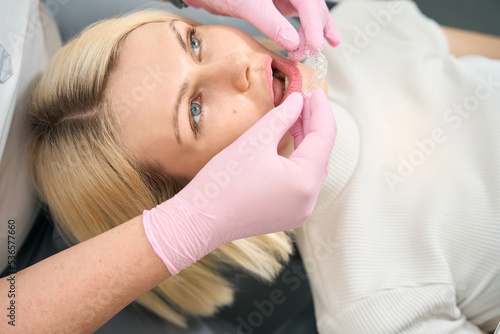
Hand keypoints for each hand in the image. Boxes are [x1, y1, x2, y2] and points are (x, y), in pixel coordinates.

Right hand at [143, 89, 335, 274]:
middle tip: (302, 100)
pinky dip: (298, 160)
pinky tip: (289, 142)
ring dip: (306, 142)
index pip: (324, 138)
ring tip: (295, 116)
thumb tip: (297, 101)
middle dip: (313, 125)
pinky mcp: (287, 214)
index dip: (320, 111)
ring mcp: (299, 211)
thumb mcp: (255, 141)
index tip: (314, 90)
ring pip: (311, 168)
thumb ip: (282, 117)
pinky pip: (301, 182)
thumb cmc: (223, 182)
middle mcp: (308, 200)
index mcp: (305, 182)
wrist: (200, 220)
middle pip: (320, 154)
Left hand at [181, 0, 340, 56]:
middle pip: (314, 9)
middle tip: (304, 53)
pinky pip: (303, 17)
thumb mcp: (247, 5)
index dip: (314, 27)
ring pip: (311, 14)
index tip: (314, 47)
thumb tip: (293, 42)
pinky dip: (312, 29)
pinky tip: (328, 39)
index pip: (309, 4)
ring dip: (314, 33)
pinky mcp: (282, 5)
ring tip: (314, 50)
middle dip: (313, 32)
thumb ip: (271, 22)